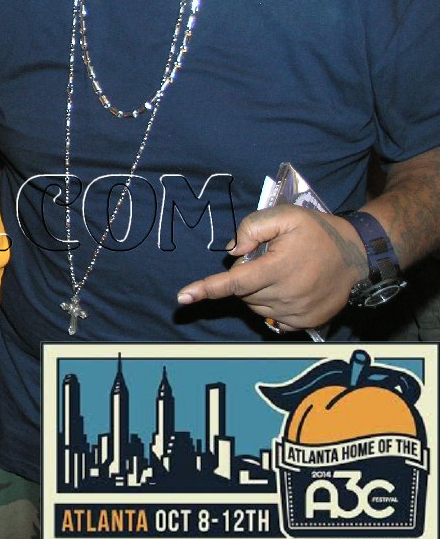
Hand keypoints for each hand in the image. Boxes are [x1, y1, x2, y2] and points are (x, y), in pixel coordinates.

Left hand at [176, 203, 366, 328]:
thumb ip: (252, 227)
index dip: (207, 289)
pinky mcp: (305, 323)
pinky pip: (272, 319)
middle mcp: (286, 296)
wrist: (356, 255)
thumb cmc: (317, 232)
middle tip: (268, 258)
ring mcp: (297, 313)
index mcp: (278, 269)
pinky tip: (286, 288)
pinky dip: (270, 304)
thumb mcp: (285, 215)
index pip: (234, 282)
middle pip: (243, 292)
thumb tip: (233, 251)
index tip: (182, 297)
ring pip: (255, 306)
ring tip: (282, 271)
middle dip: (246, 275)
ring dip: (257, 291)